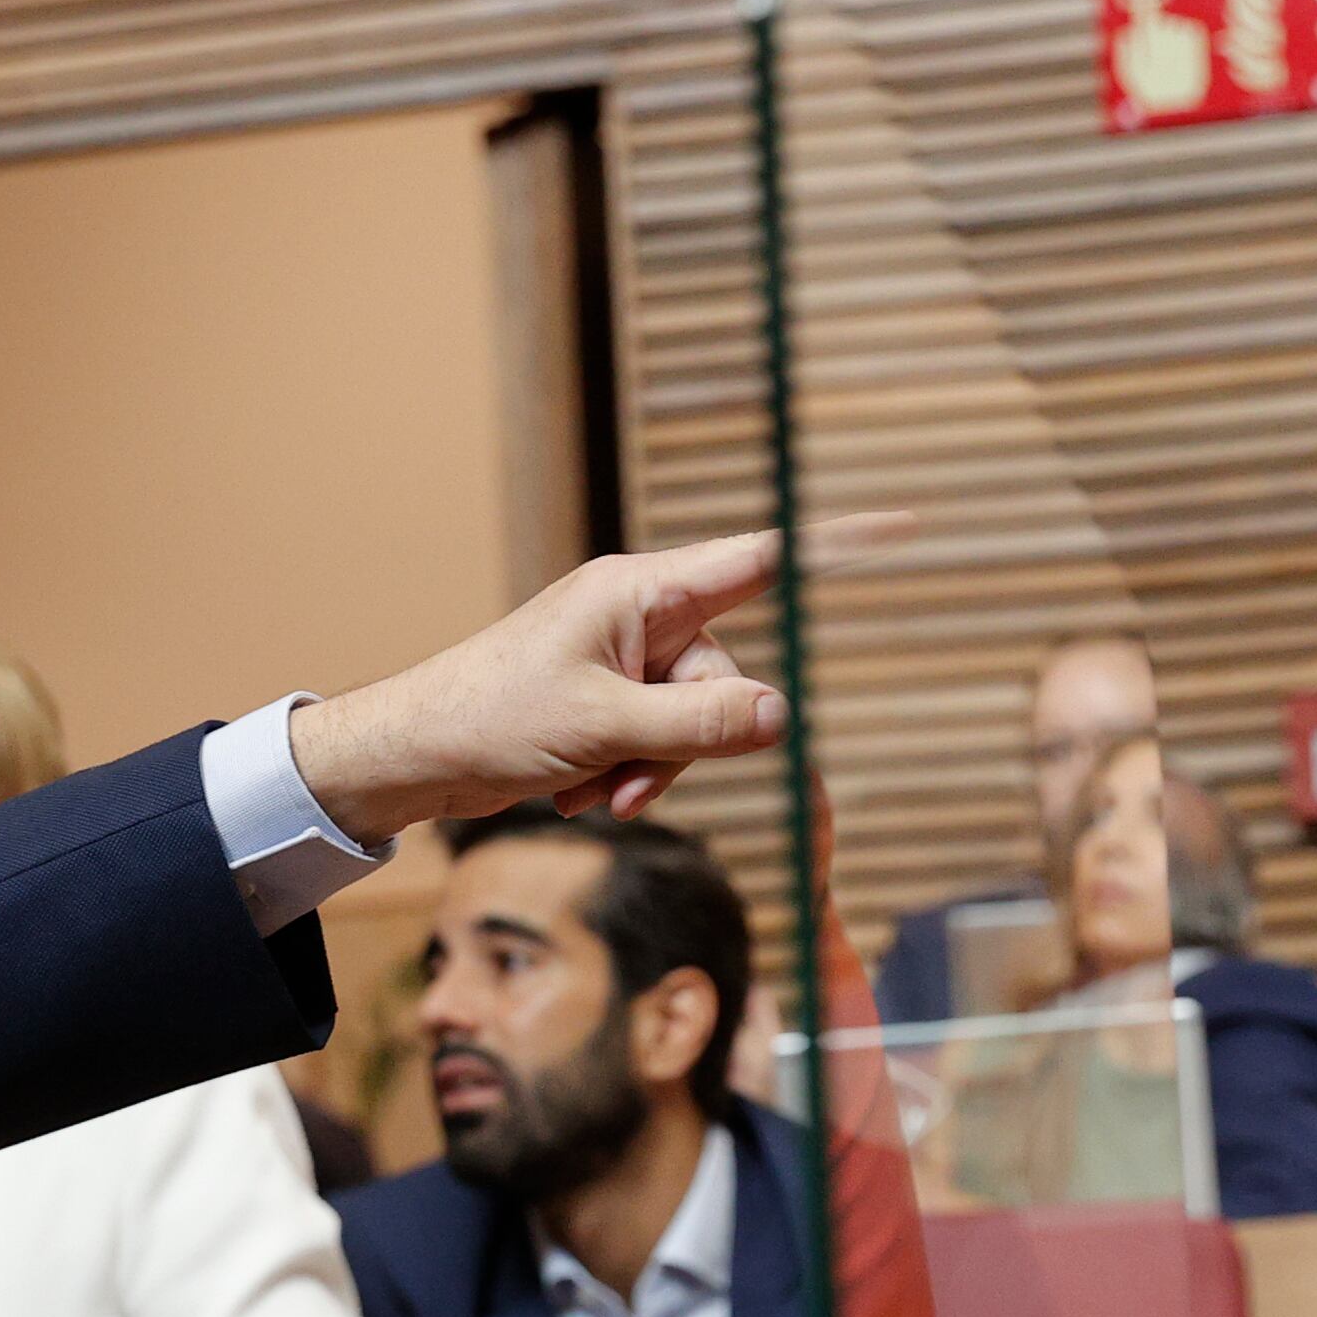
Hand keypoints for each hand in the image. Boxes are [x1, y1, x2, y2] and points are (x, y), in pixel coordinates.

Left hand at [283, 519, 910, 845]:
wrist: (411, 756)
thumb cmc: (488, 719)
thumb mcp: (602, 728)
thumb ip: (696, 725)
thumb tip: (779, 712)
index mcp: (639, 592)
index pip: (755, 561)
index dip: (827, 546)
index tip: (906, 523)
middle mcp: (635, 616)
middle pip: (722, 673)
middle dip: (685, 741)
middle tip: (624, 782)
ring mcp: (617, 659)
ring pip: (686, 719)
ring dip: (648, 767)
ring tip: (591, 794)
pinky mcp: (599, 700)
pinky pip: (648, 739)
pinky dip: (621, 772)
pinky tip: (575, 794)